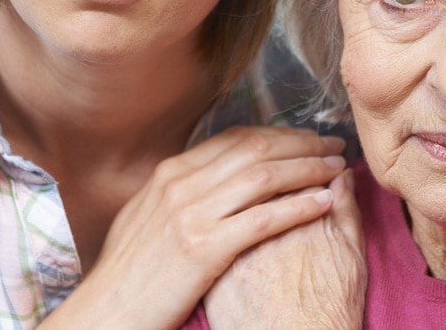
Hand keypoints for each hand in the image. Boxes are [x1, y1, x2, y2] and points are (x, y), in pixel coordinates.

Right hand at [41, 126, 347, 328]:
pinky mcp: (204, 248)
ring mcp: (191, 214)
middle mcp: (181, 184)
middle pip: (257, 149)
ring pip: (265, 177)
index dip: (280, 134)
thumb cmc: (129, 271)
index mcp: (170, 172)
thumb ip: (181, 190)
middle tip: (334, 146)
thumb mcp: (147, 215)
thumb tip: (211, 173)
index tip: (307, 138)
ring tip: (338, 171)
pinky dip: (299, 206)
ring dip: (309, 170)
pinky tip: (324, 204)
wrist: (107, 311)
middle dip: (303, 144)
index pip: (237, 138)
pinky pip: (264, 218)